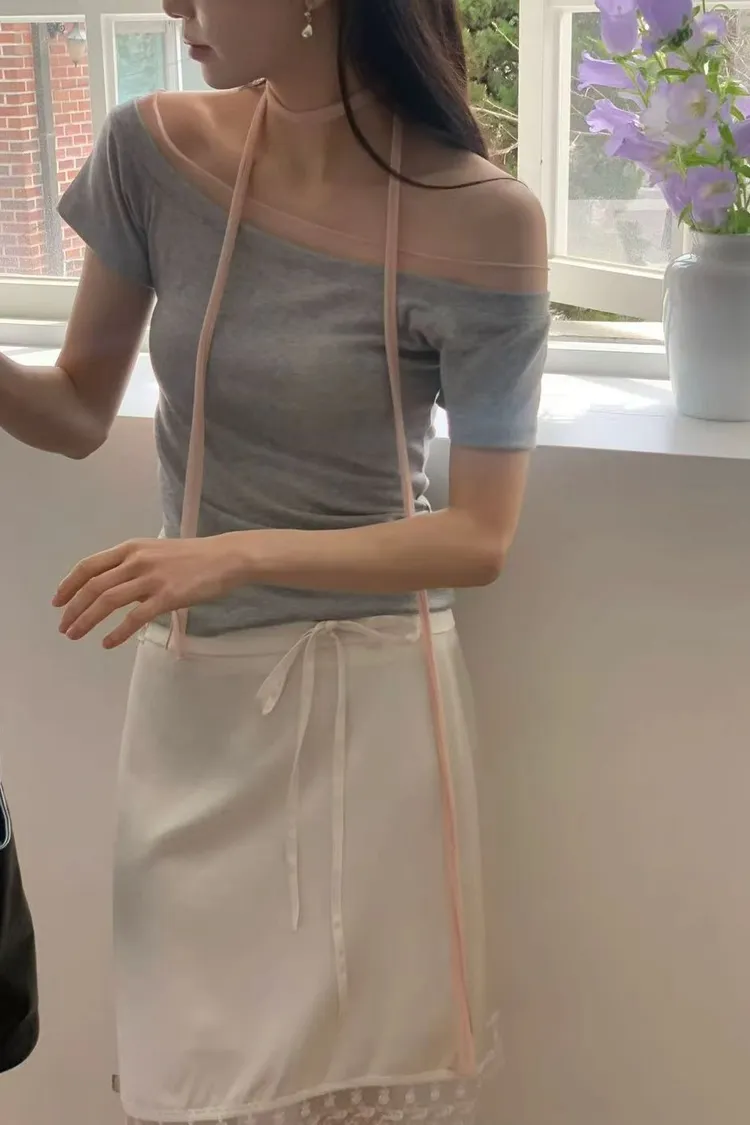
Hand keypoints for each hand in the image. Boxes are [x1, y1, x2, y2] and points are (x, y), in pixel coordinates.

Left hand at [53, 535, 244, 648]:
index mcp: (131, 548)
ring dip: (86, 620)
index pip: (89, 566)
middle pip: (93, 586)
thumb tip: (111, 587)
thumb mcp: (156, 552)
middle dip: (73, 608)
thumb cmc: (193, 557)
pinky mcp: (167, 597)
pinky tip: (108, 643)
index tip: (57, 602)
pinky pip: (135, 617)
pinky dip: (117, 632)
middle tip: (64, 626)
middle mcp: (136, 561)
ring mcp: (151, 579)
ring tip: (75, 635)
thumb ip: (132, 566)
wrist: (225, 558)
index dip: (68, 585)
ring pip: (108, 601)